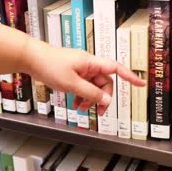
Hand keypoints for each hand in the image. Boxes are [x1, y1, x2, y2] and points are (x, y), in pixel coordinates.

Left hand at [23, 38, 144, 115]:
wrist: (31, 59)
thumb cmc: (50, 65)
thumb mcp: (72, 84)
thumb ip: (90, 93)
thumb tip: (107, 101)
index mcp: (91, 62)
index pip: (116, 68)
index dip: (129, 76)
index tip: (140, 84)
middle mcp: (88, 65)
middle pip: (104, 83)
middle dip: (102, 98)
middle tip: (98, 112)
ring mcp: (80, 69)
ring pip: (92, 87)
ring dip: (89, 99)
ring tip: (81, 108)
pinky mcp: (72, 73)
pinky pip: (83, 86)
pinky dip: (81, 96)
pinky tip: (75, 103)